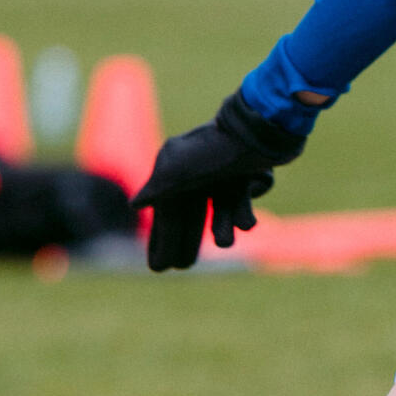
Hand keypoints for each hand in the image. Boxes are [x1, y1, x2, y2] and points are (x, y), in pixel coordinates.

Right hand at [131, 91, 304, 271]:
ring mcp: (224, 171)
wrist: (260, 130)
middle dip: (187, 240)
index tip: (159, 266)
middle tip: (183, 266)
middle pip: (189, 214)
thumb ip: (158, 188)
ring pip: (220, 210)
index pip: (165, 212)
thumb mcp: (179, 171)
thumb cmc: (216, 150)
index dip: (161, 239)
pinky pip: (243, 201)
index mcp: (176, 168)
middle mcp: (198, 170)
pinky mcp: (248, 173)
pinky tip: (247, 223)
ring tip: (224, 243)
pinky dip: (244, 214)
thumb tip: (135, 205)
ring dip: (222, 228)